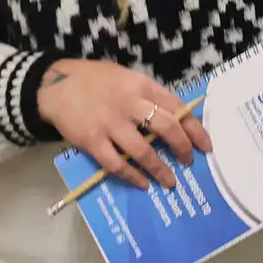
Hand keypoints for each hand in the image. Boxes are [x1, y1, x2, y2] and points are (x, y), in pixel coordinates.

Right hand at [36, 59, 211, 190]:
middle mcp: (129, 103)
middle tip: (189, 161)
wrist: (56, 85)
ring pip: (143, 151)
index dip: (195, 128)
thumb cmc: (96, 80)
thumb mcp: (127, 77)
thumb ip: (149, 95)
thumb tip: (176, 117)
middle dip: (182, 147)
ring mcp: (110, 124)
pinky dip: (132, 176)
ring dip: (160, 169)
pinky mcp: (92, 141)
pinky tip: (143, 184)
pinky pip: (117, 164)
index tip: (206, 145)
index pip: (177, 107)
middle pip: (166, 127)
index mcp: (141, 85)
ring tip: (170, 181)